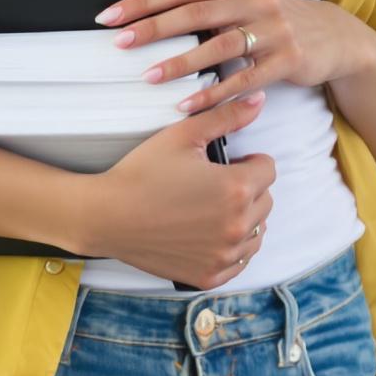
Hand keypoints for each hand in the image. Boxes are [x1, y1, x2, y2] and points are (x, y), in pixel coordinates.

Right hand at [83, 93, 275, 287]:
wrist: (107, 216)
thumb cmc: (142, 173)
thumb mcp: (183, 135)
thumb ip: (227, 117)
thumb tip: (259, 99)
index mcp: (236, 189)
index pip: (268, 169)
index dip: (247, 162)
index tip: (224, 165)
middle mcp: (237, 226)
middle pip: (266, 200)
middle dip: (247, 189)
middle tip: (212, 185)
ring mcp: (224, 255)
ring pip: (257, 231)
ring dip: (244, 218)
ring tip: (210, 208)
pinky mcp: (210, 275)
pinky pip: (240, 260)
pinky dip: (231, 247)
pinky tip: (208, 233)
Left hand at [99, 0, 375, 113]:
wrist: (335, 38)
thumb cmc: (280, 19)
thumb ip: (211, 1)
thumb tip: (155, 11)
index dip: (145, 1)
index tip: (112, 15)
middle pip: (195, 13)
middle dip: (153, 28)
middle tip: (121, 44)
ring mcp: (273, 29)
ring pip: (217, 45)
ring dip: (180, 63)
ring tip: (149, 77)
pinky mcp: (286, 58)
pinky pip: (243, 78)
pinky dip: (213, 92)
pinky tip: (188, 104)